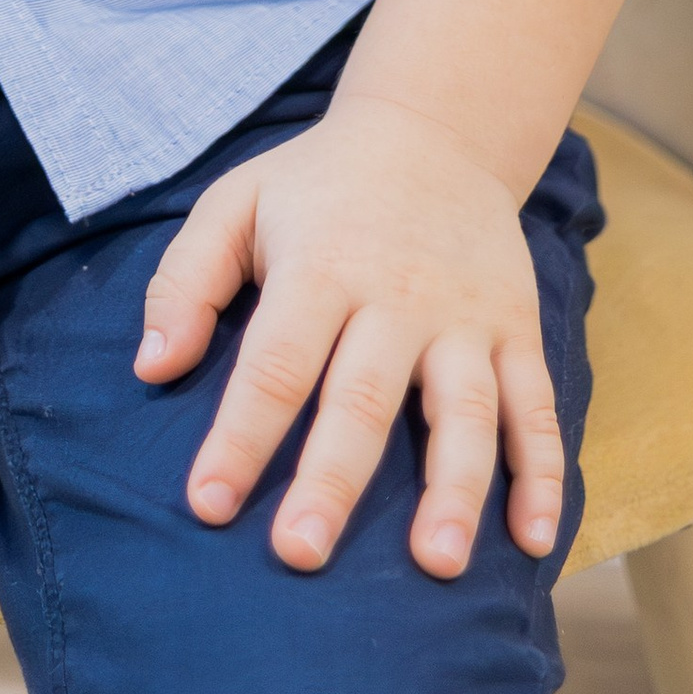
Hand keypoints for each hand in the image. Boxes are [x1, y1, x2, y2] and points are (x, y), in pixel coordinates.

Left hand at [134, 89, 561, 577]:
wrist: (434, 129)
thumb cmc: (316, 186)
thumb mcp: (236, 204)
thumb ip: (185, 280)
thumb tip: (150, 367)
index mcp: (320, 266)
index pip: (275, 363)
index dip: (240, 436)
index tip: (207, 505)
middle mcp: (395, 296)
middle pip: (363, 398)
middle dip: (332, 480)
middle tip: (301, 554)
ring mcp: (464, 316)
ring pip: (464, 409)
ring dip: (455, 489)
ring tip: (437, 564)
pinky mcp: (517, 326)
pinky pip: (536, 406)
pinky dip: (542, 473)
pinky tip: (536, 540)